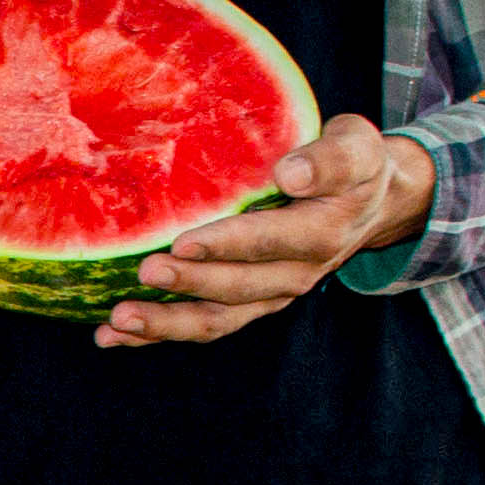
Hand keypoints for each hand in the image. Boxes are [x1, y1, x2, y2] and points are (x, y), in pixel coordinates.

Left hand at [95, 117, 434, 347]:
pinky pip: (204, 326)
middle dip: (188, 286)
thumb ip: (330, 160)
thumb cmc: (356, 165)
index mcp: (319, 234)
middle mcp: (295, 274)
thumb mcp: (357, 148)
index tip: (183, 243)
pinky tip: (111, 336)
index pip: (269, 242)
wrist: (373, 203)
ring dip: (165, 325)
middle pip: (236, 288)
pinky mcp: (249, 304)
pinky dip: (157, 336)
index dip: (226, 245)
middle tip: (144, 273)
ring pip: (216, 320)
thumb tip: (290, 174)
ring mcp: (270, 296)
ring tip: (117, 323)